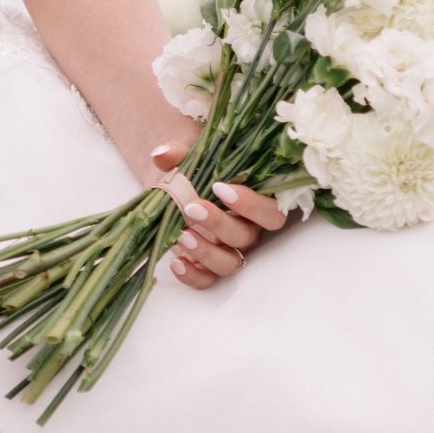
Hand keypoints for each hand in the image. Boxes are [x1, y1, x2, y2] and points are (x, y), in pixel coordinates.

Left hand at [151, 140, 288, 289]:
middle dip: (220, 223)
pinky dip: (193, 276)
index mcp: (254, 203)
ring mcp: (226, 250)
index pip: (271, 212)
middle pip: (246, 237)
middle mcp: (246, 230)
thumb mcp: (188, 155)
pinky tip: (175, 262)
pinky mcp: (204, 264)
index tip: (220, 187)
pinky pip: (206, 280)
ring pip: (229, 262)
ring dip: (207, 252)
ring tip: (182, 236)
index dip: (252, 204)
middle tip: (192, 208)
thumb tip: (162, 154)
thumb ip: (179, 152)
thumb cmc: (194, 168)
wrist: (172, 183)